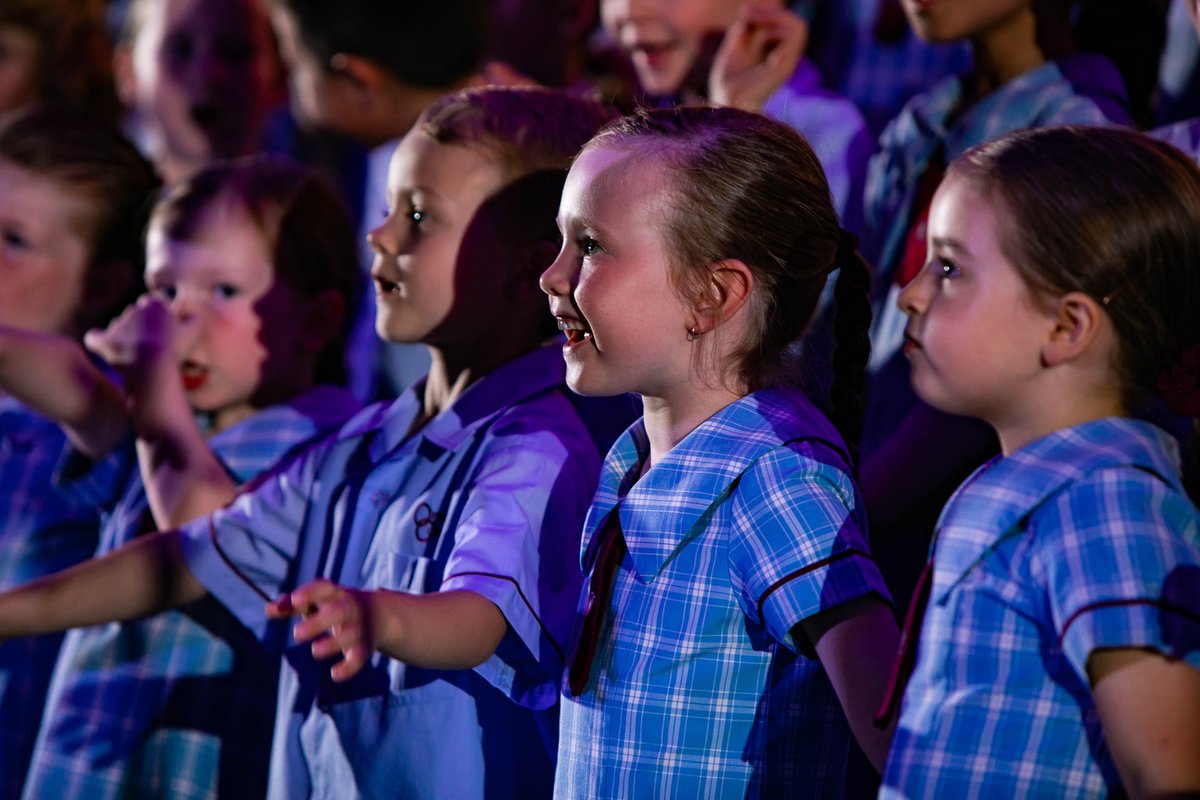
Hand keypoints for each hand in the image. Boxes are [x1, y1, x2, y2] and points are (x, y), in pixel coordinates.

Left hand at [83, 295, 197, 388]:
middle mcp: (133, 310)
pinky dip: (98, 341)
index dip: (161, 316)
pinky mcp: (105, 341)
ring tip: (136, 354)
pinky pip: (94, 338)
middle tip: (153, 344)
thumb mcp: (194, 332)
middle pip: (136, 314)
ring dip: (126, 336)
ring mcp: (117, 325)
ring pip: (119, 327)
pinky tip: (103, 347)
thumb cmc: (175, 348)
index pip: (155, 304)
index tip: (167, 330)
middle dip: (142, 326)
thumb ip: (194, 320)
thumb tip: (193, 316)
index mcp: (154, 304)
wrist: (150, 364)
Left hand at [267, 579, 378, 681]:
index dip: (310, 593)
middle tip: (296, 634)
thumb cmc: (334, 606)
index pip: (324, 588)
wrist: (378, 615)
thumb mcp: (317, 601)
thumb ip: (291, 605)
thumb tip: (268, 609)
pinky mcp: (364, 649)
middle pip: (338, 612)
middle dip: (319, 623)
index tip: (295, 600)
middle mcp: (349, 608)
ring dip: (333, 644)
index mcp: (334, 594)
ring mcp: (358, 628)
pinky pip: (359, 659)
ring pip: (349, 635)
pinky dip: (349, 668)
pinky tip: (335, 674)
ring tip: (316, 651)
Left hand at [709, 3, 806, 111]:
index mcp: (776, 51)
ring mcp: (788, 61)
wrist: (727, 100)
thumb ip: (746, 24)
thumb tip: (750, 8)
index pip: (785, 21)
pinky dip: (775, 29)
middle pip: (795, 22)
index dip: (768, 11)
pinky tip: (756, 37)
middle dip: (772, 12)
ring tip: (754, 24)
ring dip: (774, 19)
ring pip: (799, 26)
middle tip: (747, 14)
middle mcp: (785, 55)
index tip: (745, 13)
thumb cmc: (728, 78)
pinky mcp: (786, 66)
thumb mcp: (735, 43)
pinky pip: (795, 37)